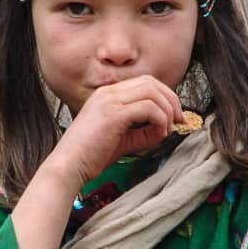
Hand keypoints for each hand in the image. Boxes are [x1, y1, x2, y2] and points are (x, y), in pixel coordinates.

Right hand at [45, 75, 183, 187]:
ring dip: (167, 111)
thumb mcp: (123, 139)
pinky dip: (160, 120)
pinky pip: (148, 108)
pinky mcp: (113, 114)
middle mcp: (108, 92)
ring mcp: (109, 101)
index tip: (174, 115)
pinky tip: (158, 134)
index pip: (144, 82)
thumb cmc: (91, 156)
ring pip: (152, 92)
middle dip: (171, 100)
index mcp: (108, 95)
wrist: (68, 166)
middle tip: (178, 120)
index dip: (165, 96)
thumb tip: (166, 129)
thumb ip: (143, 131)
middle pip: (151, 82)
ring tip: (167, 130)